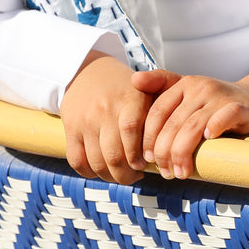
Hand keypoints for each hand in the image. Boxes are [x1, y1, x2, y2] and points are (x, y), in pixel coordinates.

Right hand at [61, 52, 151, 184]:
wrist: (88, 71)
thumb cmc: (126, 88)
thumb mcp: (148, 89)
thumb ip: (164, 110)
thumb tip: (177, 142)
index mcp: (130, 98)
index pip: (131, 129)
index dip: (137, 154)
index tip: (146, 164)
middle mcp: (105, 110)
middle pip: (114, 154)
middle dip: (127, 174)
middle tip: (136, 175)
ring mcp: (85, 120)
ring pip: (97, 162)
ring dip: (111, 177)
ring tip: (123, 175)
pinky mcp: (70, 128)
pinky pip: (77, 161)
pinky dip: (90, 173)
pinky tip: (102, 171)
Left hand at [134, 66, 248, 179]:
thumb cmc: (218, 108)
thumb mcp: (189, 97)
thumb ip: (162, 90)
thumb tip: (134, 80)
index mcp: (184, 84)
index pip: (157, 111)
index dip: (148, 137)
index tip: (146, 160)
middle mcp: (201, 87)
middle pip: (174, 122)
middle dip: (164, 151)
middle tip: (164, 172)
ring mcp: (222, 96)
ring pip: (194, 124)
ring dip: (183, 151)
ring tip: (180, 172)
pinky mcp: (243, 108)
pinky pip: (226, 115)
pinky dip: (216, 126)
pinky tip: (208, 139)